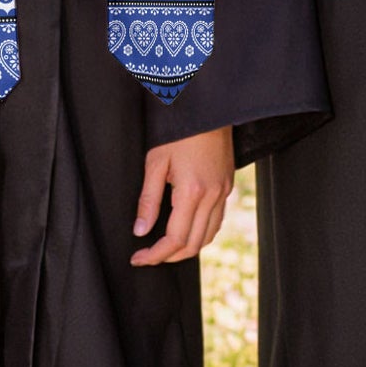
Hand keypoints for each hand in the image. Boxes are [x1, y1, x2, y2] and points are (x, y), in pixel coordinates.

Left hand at [130, 125, 234, 265]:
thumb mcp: (156, 162)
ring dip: (187, 247)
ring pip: (208, 235)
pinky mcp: (227, 185)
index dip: (155, 255)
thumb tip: (141, 230)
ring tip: (165, 247)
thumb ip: (148, 200)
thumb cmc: (180, 131)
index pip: (175, 239)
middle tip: (148, 256)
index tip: (138, 258)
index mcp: (192, 192)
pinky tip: (186, 229)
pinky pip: (217, 220)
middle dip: (169, 257)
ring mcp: (223, 191)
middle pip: (193, 244)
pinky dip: (201, 233)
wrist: (208, 108)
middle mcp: (212, 195)